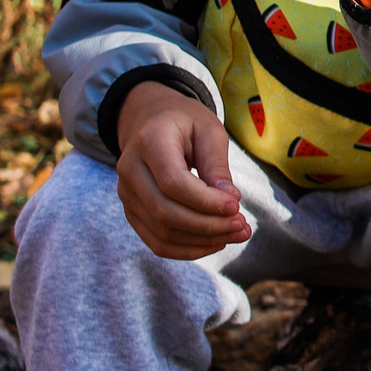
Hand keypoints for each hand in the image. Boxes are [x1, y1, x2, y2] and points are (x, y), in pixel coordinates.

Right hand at [114, 82, 252, 259]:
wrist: (151, 121)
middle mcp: (130, 170)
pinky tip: (216, 242)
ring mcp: (127, 194)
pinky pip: (156, 241)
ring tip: (237, 234)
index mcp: (149, 142)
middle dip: (208, 225)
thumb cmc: (186, 123)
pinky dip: (187, 249)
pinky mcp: (132, 211)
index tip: (237, 206)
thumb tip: (229, 201)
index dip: (206, 201)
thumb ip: (217, 164)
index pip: (173, 183)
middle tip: (243, 226)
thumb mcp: (209, 130)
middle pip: (165, 212)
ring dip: (203, 240)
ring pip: (162, 232)